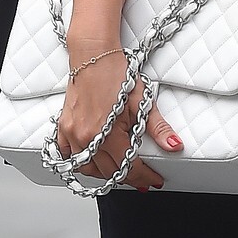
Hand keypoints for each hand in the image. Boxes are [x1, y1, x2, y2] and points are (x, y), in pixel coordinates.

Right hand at [54, 54, 181, 192]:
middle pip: (108, 172)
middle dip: (128, 178)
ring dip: (104, 173)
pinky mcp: (63, 127)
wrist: (94, 56)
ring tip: (119, 170)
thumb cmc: (116, 74)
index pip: (128, 167)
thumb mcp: (143, 102)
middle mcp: (86, 137)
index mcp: (107, 134)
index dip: (144, 178)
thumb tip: (174, 145)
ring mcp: (72, 134)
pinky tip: (91, 161)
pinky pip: (67, 156)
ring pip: (87, 168)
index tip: (153, 180)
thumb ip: (158, 128)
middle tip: (141, 178)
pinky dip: (80, 162)